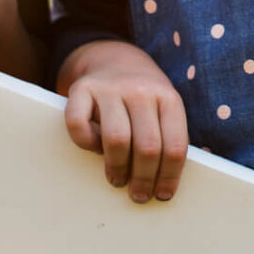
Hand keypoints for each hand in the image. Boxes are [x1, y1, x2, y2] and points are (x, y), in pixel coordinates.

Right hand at [60, 39, 188, 202]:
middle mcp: (141, 90)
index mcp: (168, 98)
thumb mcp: (163, 108)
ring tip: (118, 179)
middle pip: (148, 146)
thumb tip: (163, 186)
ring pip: (117, 139)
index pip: (175, 145)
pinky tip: (94, 149)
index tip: (163, 195)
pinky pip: (79, 125)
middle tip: (139, 195)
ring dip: (117, 168)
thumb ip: (166, 136)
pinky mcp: (81, 89)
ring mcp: (111, 88)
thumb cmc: (143, 97)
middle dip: (144, 179)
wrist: (115, 58)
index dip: (170, 176)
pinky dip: (86, 144)